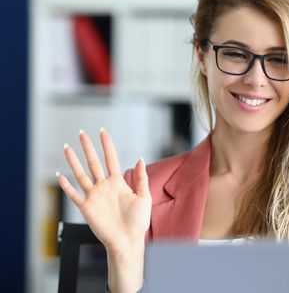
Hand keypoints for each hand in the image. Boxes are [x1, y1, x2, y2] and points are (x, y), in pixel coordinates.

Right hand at [56, 128, 151, 254]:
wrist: (127, 241)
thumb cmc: (138, 221)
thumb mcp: (144, 197)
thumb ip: (142, 178)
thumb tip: (140, 159)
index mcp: (118, 182)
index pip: (111, 159)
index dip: (107, 145)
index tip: (103, 132)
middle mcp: (104, 187)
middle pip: (94, 162)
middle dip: (88, 147)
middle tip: (81, 133)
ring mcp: (94, 196)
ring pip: (81, 174)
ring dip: (73, 161)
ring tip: (67, 148)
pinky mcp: (86, 207)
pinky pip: (74, 194)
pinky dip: (66, 185)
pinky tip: (59, 175)